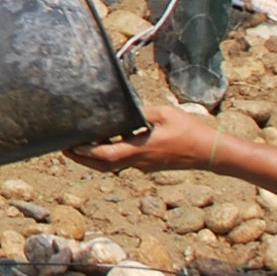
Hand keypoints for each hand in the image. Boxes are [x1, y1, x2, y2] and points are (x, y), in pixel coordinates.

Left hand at [69, 104, 220, 174]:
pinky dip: (108, 157)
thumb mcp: (165, 114)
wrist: (211, 153)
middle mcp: (139, 161)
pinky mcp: (149, 165)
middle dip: (82, 159)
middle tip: (64, 147)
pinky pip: (123, 162)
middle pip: (103, 166)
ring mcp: (144, 165)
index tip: (69, 145)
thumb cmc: (190, 131)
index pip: (105, 155)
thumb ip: (142, 112)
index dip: (85, 152)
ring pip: (112, 166)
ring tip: (78, 146)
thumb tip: (123, 109)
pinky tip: (103, 144)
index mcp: (140, 149)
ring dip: (93, 159)